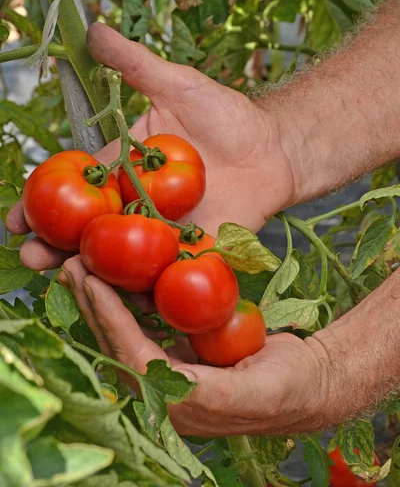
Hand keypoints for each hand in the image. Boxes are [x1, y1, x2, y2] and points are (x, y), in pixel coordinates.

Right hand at [6, 23, 294, 270]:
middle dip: (57, 246)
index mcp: (124, 169)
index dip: (44, 202)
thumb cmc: (226, 116)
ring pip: (121, 259)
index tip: (15, 218)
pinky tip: (125, 304)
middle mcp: (137, 205)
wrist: (273, 146)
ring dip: (93, 273)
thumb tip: (93, 29)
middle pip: (89, 230)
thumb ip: (135, 66)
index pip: (76, 188)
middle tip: (31, 258)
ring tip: (68, 281)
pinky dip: (148, 291)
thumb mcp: (177, 85)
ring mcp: (164, 233)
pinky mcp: (194, 253)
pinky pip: (168, 276)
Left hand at [61, 255, 330, 436]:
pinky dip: (124, 306)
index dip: (110, 319)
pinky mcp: (178, 361)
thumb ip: (218, 393)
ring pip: (124, 337)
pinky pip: (142, 330)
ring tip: (81, 270)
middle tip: (73, 267)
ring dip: (101, 304)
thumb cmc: (290, 385)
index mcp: (182, 406)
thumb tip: (179, 388)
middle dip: (93, 307)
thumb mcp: (260, 389)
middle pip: (117, 347)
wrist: (310, 384)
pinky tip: (114, 282)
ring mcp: (171, 378)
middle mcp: (167, 396)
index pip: (133, 357)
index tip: (92, 280)